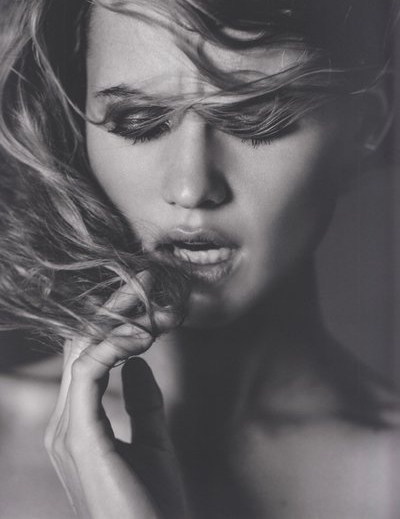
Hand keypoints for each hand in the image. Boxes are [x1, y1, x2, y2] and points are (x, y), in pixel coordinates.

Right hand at [45, 274, 186, 518]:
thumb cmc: (154, 507)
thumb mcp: (153, 442)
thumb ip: (143, 403)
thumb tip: (140, 362)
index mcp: (78, 424)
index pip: (87, 355)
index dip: (113, 321)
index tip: (144, 296)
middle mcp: (64, 422)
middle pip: (82, 345)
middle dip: (113, 308)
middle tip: (145, 279)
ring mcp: (66, 429)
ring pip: (82, 351)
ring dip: (116, 318)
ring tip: (148, 296)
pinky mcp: (79, 436)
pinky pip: (89, 373)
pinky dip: (112, 345)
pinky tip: (139, 333)